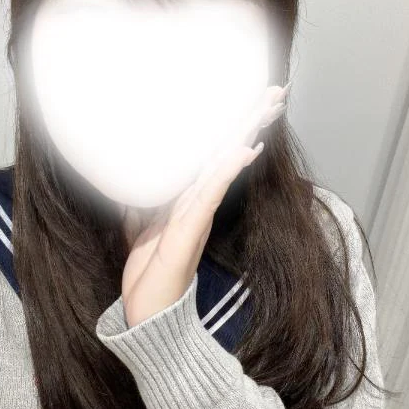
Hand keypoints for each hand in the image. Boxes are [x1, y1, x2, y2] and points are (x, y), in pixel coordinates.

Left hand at [121, 83, 288, 326]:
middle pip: (227, 154)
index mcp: (186, 200)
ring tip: (267, 107)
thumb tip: (132, 179)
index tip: (250, 103)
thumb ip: (142, 203)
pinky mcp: (189, 232)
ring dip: (245, 135)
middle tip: (275, 92)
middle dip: (250, 122)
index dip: (232, 130)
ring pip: (224, 167)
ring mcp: (196, 216)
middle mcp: (197, 204)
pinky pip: (208, 196)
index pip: (212, 156)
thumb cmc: (148, 275)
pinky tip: (241, 150)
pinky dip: (224, 172)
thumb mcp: (139, 229)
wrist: (148, 315)